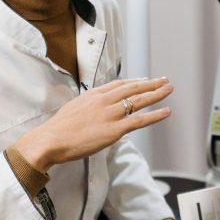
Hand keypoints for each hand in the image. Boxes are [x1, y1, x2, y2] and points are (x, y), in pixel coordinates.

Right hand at [12, 77, 172, 172]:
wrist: (51, 140)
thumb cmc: (58, 129)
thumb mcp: (73, 109)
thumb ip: (87, 106)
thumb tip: (94, 110)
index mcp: (93, 94)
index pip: (119, 84)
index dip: (135, 81)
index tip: (145, 80)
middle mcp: (104, 101)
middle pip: (133, 88)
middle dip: (150, 83)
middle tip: (164, 79)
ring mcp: (110, 114)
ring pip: (139, 101)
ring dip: (157, 94)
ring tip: (169, 89)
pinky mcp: (114, 130)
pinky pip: (140, 120)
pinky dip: (155, 115)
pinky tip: (166, 111)